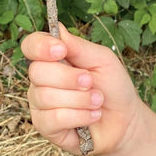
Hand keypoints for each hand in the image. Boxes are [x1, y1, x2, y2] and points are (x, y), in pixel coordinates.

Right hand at [23, 24, 141, 155]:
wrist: (124, 120)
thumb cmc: (113, 86)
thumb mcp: (102, 60)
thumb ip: (79, 46)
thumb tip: (58, 29)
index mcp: (54, 58)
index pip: (31, 45)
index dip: (41, 46)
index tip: (61, 51)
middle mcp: (42, 79)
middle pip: (37, 71)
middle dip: (70, 78)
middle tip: (91, 82)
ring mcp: (40, 103)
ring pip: (46, 97)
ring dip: (80, 99)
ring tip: (97, 101)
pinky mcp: (45, 126)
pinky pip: (52, 119)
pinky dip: (79, 116)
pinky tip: (92, 116)